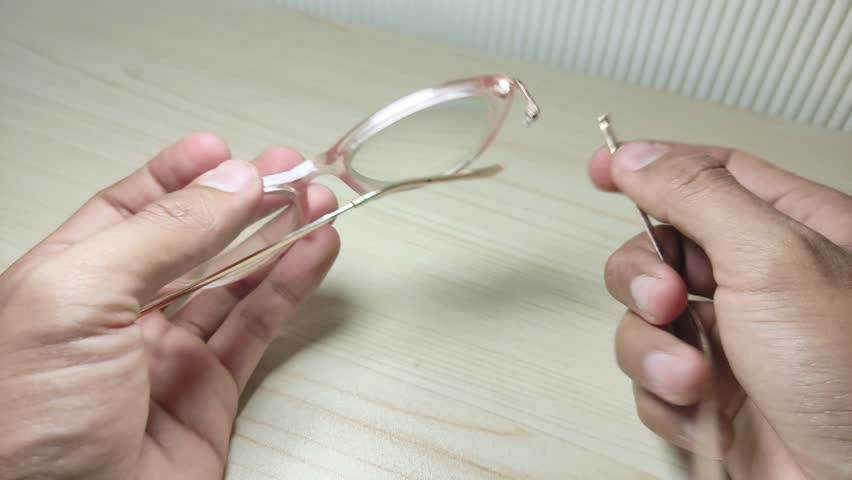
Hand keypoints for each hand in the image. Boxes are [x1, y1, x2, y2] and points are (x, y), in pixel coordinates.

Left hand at [0, 133, 339, 479]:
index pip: (128, 210)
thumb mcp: (79, 297)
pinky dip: (290, 288)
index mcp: (67, 282)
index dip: (178, 176)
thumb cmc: (22, 426)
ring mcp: (166, 357)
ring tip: (315, 203)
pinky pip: (257, 328)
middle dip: (241, 202)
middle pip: (192, 241)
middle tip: (289, 172)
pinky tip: (312, 254)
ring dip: (277, 239)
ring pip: (234, 282)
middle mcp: (117, 316)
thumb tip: (229, 182)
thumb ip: (161, 233)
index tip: (224, 150)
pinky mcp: (210, 396)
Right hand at [589, 141, 851, 478]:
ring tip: (695, 380)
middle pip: (659, 249)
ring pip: (644, 321)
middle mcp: (759, 282)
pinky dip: (667, 401)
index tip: (602, 167)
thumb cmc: (851, 378)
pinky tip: (707, 417)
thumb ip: (697, 195)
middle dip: (644, 279)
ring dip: (655, 353)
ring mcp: (731, 340)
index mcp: (789, 230)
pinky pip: (650, 380)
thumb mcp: (773, 259)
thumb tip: (637, 157)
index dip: (650, 168)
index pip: (707, 174)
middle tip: (665, 300)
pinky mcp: (709, 394)